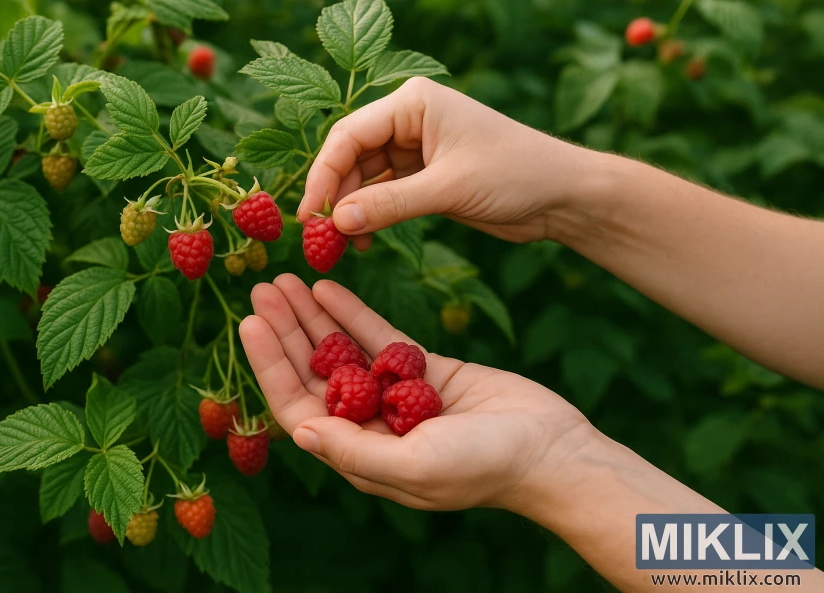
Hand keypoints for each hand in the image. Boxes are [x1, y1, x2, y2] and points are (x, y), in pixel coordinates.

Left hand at [239, 274, 595, 512]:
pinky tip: (327, 288)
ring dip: (311, 318)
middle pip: (313, 373)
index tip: (250, 324)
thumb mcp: (418, 466)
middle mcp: (371, 424)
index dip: (271, 367)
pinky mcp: (425, 370)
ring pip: (341, 350)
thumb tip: (299, 433)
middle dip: (285, 333)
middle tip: (261, 289)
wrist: (552, 449)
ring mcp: (396, 395)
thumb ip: (357, 451)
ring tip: (284, 281)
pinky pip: (379, 337)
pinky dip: (352, 313)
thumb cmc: (486, 467)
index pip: (299, 408)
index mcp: (361, 454)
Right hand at [299, 77, 592, 247]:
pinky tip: (364, 241)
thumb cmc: (514, 174)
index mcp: (413, 102)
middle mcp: (409, 120)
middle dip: (335, 195)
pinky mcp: (426, 178)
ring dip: (352, 211)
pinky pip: (385, 196)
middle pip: (351, 157)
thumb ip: (390, 205)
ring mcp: (417, 149)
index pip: (349, 135)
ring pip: (365, 179)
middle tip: (320, 237)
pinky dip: (372, 217)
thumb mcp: (448, 189)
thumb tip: (336, 222)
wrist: (562, 195)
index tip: (309, 214)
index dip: (323, 174)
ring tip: (342, 246)